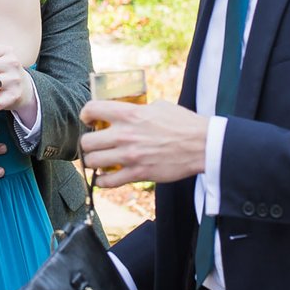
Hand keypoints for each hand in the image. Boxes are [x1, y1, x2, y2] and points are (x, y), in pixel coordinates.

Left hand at [79, 100, 209, 186]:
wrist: (203, 145)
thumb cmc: (184, 124)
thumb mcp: (159, 106)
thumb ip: (138, 109)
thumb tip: (128, 110)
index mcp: (129, 114)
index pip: (92, 109)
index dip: (86, 114)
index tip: (88, 119)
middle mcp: (125, 135)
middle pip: (87, 141)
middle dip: (88, 143)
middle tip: (94, 144)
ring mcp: (130, 156)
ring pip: (92, 162)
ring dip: (92, 162)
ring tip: (98, 161)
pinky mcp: (138, 174)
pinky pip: (108, 182)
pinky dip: (102, 181)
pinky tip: (104, 178)